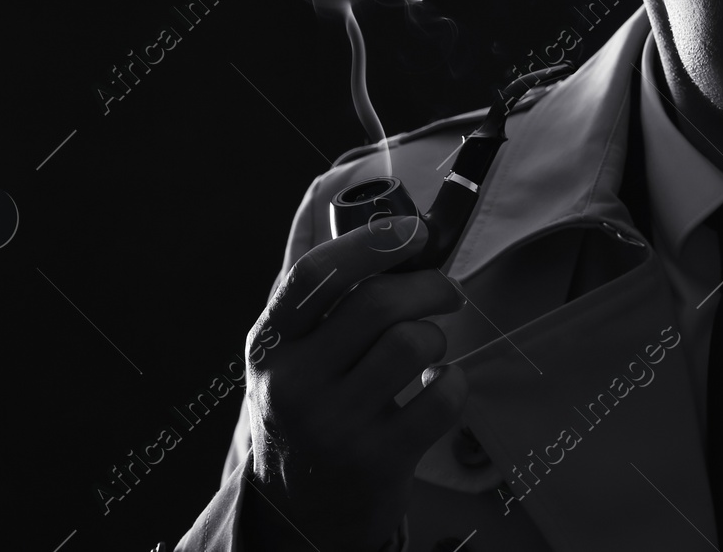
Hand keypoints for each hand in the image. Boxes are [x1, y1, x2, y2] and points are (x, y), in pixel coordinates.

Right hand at [240, 215, 468, 551]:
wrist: (298, 509)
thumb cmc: (309, 408)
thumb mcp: (289, 353)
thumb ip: (320, 296)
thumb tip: (370, 214)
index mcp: (269, 343)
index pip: (314, 274)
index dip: (371, 241)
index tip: (414, 232)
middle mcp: (291, 382)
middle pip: (378, 303)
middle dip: (429, 285)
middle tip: (446, 291)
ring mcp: (332, 425)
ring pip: (412, 344)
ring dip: (438, 335)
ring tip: (431, 347)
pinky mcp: (374, 461)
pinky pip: (440, 399)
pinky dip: (453, 383)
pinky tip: (438, 387)